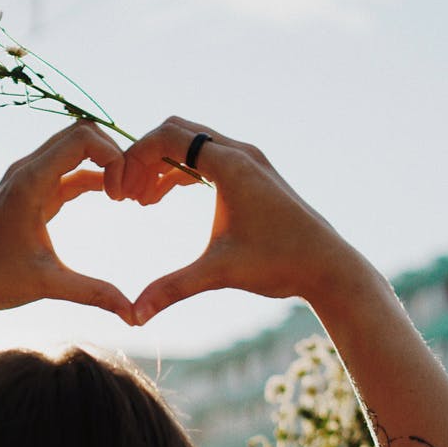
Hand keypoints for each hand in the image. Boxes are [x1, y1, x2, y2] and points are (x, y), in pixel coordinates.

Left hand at [0, 122, 133, 325]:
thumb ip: (93, 293)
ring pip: (74, 149)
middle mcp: (27, 170)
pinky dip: (91, 176)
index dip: (113, 155)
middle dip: (113, 153)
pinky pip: (67, 170)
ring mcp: (27, 178)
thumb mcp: (47, 285)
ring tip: (125, 193)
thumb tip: (133, 314)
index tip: (124, 193)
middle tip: (132, 189)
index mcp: (30, 181)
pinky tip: (110, 196)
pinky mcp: (30, 192)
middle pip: (80, 133)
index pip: (81, 138)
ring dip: (103, 163)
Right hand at [105, 117, 343, 324]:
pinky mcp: (255, 175)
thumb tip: (134, 315)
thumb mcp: (219, 273)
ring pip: (193, 144)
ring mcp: (250, 162)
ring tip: (141, 202)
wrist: (328, 266)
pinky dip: (181, 172)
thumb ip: (173, 288)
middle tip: (125, 195)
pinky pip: (208, 159)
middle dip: (145, 158)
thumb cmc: (279, 264)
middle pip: (178, 131)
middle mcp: (241, 154)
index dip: (135, 157)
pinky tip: (163, 200)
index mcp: (230, 166)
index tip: (119, 188)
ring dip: (162, 166)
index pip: (169, 137)